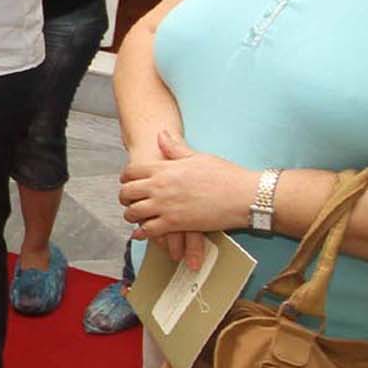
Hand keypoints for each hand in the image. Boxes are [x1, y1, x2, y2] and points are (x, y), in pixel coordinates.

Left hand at [119, 127, 253, 270]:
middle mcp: (160, 187)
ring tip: (135, 216)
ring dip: (132, 215)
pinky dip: (143, 232)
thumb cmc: (224, 174)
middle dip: (125, 197)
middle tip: (128, 200)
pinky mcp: (174, 224)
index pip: (131, 171)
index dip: (126, 177)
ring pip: (133, 213)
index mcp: (164, 168)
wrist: (242, 195)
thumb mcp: (198, 156)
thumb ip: (175, 147)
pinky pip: (148, 231)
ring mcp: (165, 206)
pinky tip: (143, 233)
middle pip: (127, 192)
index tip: (127, 181)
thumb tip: (161, 134)